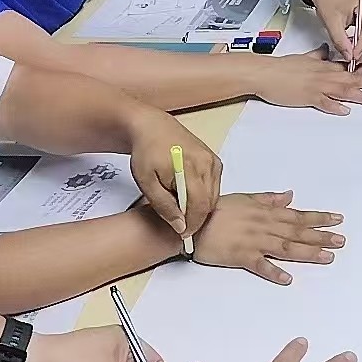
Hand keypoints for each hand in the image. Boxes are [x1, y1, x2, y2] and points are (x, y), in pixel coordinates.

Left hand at [126, 111, 220, 237]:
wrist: (152, 127)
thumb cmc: (146, 153)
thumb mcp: (146, 182)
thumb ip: (164, 206)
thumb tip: (181, 227)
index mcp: (189, 168)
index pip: (200, 206)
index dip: (193, 225)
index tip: (182, 235)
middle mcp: (207, 163)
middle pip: (209, 203)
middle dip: (196, 217)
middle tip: (180, 222)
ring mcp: (213, 161)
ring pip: (214, 196)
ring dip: (200, 207)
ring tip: (181, 207)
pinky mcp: (215, 160)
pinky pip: (215, 186)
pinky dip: (204, 196)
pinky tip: (188, 195)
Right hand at [194, 191, 344, 284]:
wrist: (191, 221)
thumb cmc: (217, 209)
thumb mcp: (245, 199)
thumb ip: (269, 199)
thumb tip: (291, 196)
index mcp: (266, 213)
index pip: (298, 215)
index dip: (319, 218)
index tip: (338, 220)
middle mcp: (265, 227)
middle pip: (298, 232)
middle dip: (321, 236)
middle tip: (342, 241)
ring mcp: (254, 242)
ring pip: (286, 248)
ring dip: (307, 253)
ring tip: (327, 257)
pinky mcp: (241, 257)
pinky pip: (260, 265)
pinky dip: (274, 271)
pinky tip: (288, 278)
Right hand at [251, 46, 361, 114]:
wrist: (265, 73)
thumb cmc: (283, 67)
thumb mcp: (304, 57)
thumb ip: (317, 55)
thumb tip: (325, 49)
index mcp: (325, 66)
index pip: (351, 66)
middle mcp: (325, 75)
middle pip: (354, 78)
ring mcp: (318, 87)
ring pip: (344, 91)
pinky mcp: (308, 97)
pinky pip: (324, 103)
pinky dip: (335, 106)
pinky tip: (346, 110)